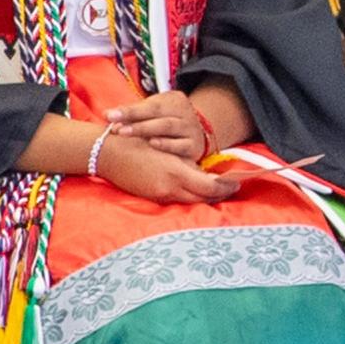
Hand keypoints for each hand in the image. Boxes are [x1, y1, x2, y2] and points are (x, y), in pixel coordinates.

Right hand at [96, 131, 237, 203]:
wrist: (107, 153)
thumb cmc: (137, 142)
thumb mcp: (167, 149)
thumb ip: (187, 163)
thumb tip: (204, 174)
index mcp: (176, 174)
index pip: (210, 188)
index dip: (226, 187)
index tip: (236, 183)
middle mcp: (170, 189)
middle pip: (203, 199)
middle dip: (219, 194)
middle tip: (231, 188)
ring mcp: (160, 196)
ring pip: (190, 201)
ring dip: (204, 196)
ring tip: (216, 189)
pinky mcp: (152, 198)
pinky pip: (176, 200)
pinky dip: (188, 196)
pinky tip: (192, 189)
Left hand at [104, 90, 207, 160]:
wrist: (200, 137)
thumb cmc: (170, 123)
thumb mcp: (158, 113)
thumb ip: (135, 114)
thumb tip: (107, 116)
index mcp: (173, 100)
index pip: (149, 104)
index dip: (128, 110)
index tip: (108, 115)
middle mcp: (183, 112)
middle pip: (157, 114)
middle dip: (133, 120)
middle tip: (114, 127)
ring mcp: (190, 129)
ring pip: (167, 127)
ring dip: (145, 130)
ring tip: (125, 132)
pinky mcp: (194, 146)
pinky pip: (181, 145)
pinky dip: (167, 144)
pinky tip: (153, 144)